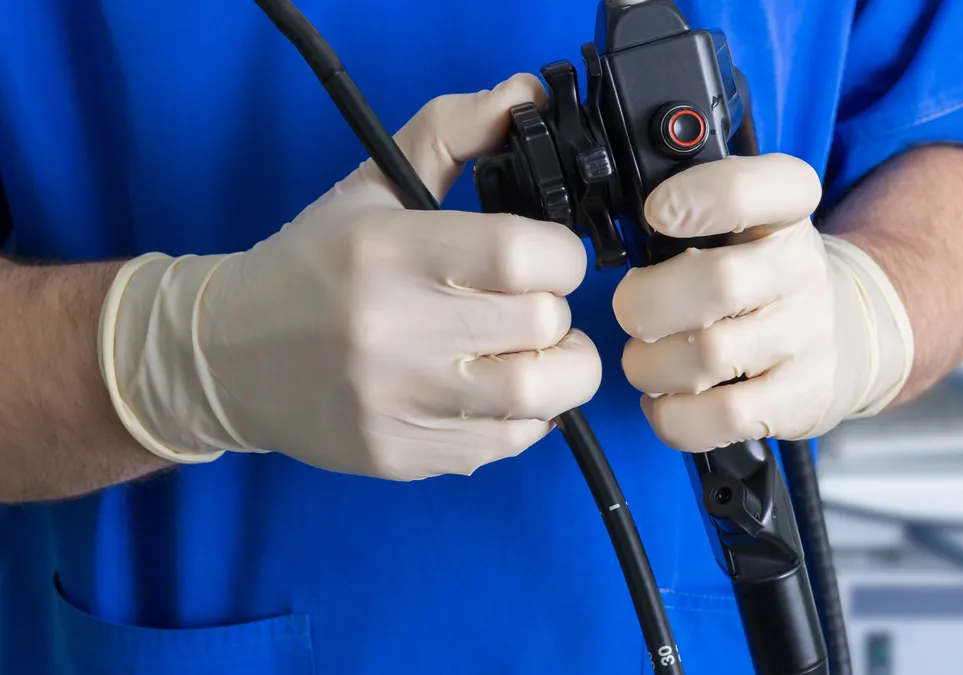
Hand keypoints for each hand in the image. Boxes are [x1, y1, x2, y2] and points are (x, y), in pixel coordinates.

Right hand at [100, 74, 602, 480]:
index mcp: (389, 251)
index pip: (522, 255)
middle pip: (543, 325)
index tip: (548, 257)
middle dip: (557, 312)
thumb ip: (450, 133)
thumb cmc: (310, 266)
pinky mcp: (400, 455)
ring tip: (537, 353)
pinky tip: (493, 391)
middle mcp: (393, 330)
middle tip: (533, 305)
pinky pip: (505, 444)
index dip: (561, 255)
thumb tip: (522, 97)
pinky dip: (523, 418)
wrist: (223, 358)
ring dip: (560, 372)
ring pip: (538, 397)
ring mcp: (397, 401)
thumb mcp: (372, 185)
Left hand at [612, 154, 913, 451]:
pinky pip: (721, 415)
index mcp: (784, 213)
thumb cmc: (768, 279)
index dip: (697, 196)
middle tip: (633, 313)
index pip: (752, 189)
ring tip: (648, 361)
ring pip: (709, 356)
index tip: (657, 213)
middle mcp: (801, 270)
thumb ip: (692, 217)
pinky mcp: (801, 398)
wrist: (850, 334)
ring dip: (651, 365)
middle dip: (645, 304)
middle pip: (715, 283)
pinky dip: (673, 415)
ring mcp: (806, 337)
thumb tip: (622, 233)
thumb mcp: (748, 226)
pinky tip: (667, 401)